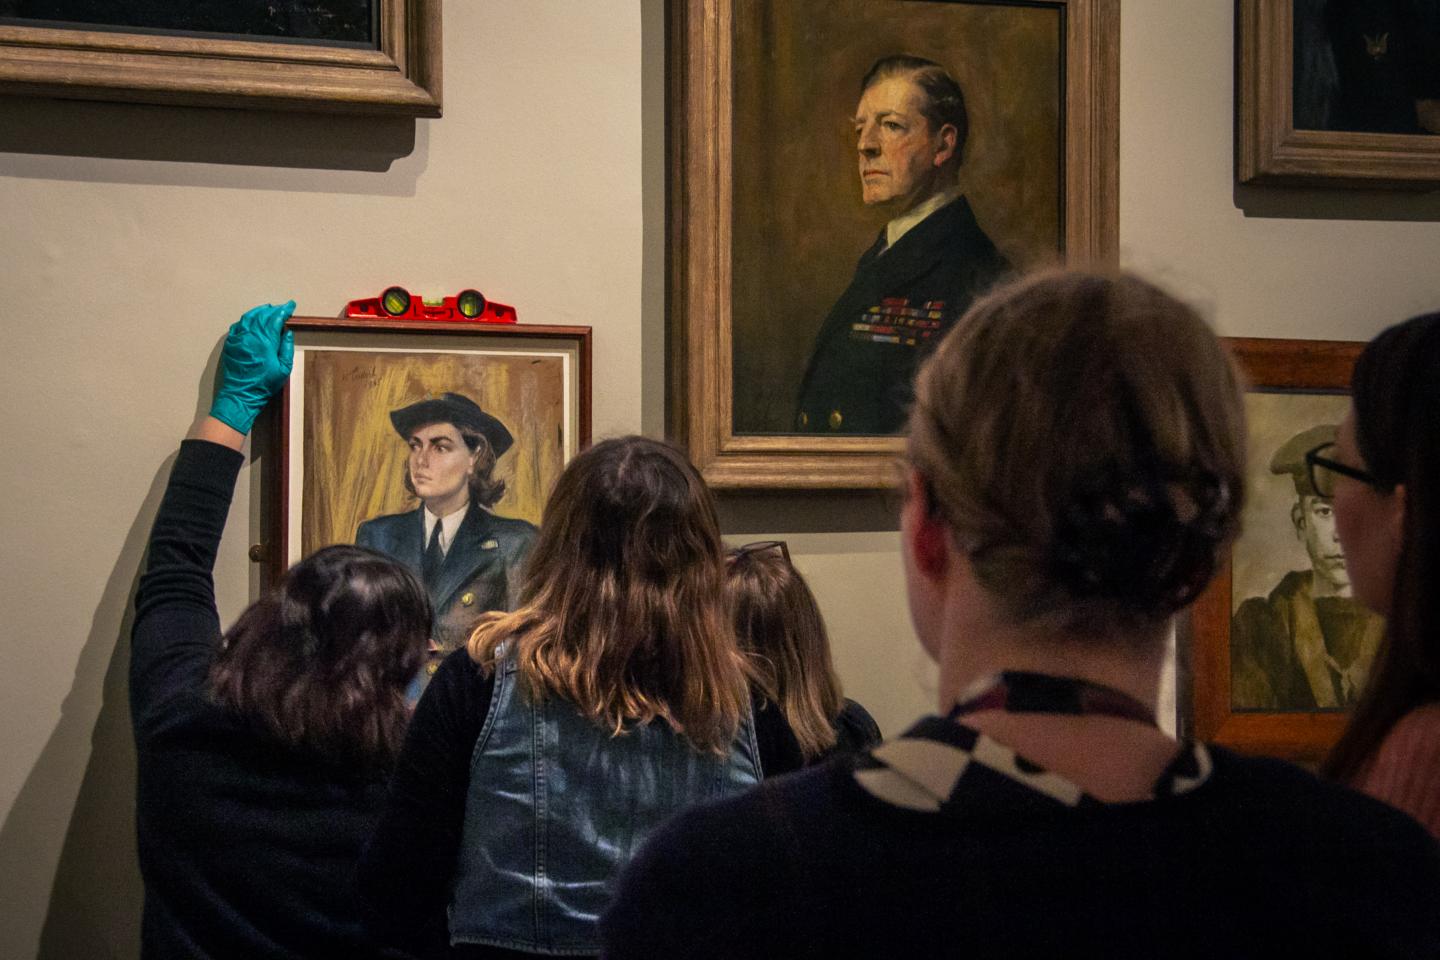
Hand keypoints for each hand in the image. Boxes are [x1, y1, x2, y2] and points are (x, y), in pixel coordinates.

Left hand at [209, 301, 295, 433]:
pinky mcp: (231, 344)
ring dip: (259, 311)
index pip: (275, 319)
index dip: (284, 310)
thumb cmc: (264, 385)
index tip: (290, 305)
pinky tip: (251, 319)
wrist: (241, 395)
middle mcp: (250, 336)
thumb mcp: (283, 369)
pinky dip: (246, 319)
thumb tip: (286, 332)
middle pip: (262, 315)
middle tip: (281, 308)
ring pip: (249, 317)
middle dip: (273, 309)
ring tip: (267, 309)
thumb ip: (286, 348)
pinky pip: (238, 326)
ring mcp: (238, 339)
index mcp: (265, 342)